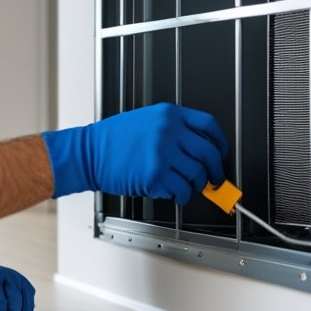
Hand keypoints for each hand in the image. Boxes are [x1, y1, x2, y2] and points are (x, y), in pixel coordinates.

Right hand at [41, 102, 228, 203]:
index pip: (208, 125)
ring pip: (197, 175)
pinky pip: (182, 190)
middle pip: (209, 152)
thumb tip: (198, 151)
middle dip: (216, 170)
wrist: (89, 153)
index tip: (221, 153)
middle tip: (214, 178)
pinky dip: (182, 196)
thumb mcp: (146, 120)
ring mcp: (163, 153)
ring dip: (196, 185)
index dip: (220, 142)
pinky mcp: (156, 175)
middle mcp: (169, 131)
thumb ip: (173, 130)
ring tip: (187, 186)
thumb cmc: (112, 140)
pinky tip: (174, 193)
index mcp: (169, 114)